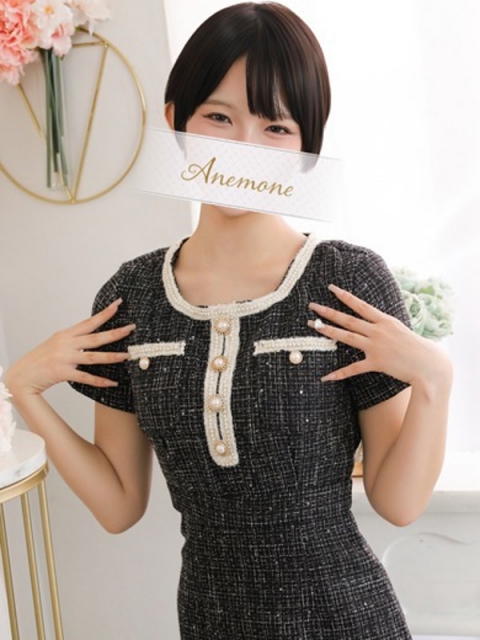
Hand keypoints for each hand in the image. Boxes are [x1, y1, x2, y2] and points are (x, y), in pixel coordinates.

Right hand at [5, 299, 134, 397]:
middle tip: (131, 328)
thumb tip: (93, 335)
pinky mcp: (63, 373)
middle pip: (95, 337)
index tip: (118, 304)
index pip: (89, 322)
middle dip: (115, 333)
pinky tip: (112, 383)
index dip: (104, 314)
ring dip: (112, 357)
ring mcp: (64, 358)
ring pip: (93, 357)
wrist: (21, 376)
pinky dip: (100, 380)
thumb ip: (74, 339)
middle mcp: (66, 344)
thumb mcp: (56, 343)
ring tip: (127, 355)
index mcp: (65, 334)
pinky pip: (86, 377)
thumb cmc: (41, 359)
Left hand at [308, 284, 451, 384]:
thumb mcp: (399, 329)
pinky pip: (353, 368)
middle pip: (348, 319)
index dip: (345, 296)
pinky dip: (339, 373)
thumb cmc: (416, 346)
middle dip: (329, 312)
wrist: (428, 364)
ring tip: (313, 326)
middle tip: (312, 306)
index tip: (331, 288)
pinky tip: (326, 377)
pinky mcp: (376, 363)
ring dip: (329, 331)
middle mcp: (378, 331)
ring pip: (347, 337)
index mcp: (385, 320)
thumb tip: (373, 321)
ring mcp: (376, 346)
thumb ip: (384, 325)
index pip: (361, 305)